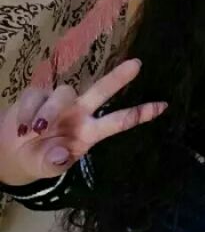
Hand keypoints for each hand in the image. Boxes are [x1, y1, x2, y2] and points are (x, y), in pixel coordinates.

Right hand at [0, 59, 166, 185]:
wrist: (12, 154)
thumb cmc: (40, 160)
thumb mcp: (48, 167)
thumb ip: (55, 163)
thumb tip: (61, 155)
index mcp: (91, 132)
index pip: (119, 121)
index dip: (141, 114)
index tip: (164, 106)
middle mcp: (80, 113)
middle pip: (102, 91)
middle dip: (119, 78)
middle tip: (137, 64)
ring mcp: (60, 102)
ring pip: (64, 94)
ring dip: (49, 111)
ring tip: (34, 131)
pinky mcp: (37, 94)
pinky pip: (36, 96)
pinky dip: (28, 113)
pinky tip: (22, 127)